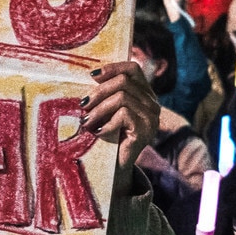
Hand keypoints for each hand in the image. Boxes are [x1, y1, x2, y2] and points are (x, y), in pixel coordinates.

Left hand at [81, 61, 160, 175]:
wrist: (114, 167)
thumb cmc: (108, 135)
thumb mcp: (107, 110)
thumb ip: (107, 93)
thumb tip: (92, 74)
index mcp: (144, 94)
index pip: (134, 69)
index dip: (113, 67)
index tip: (92, 76)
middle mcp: (152, 103)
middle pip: (124, 82)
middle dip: (99, 92)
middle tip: (83, 105)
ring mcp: (151, 117)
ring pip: (122, 98)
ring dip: (99, 110)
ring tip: (86, 122)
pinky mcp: (146, 130)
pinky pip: (124, 115)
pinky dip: (107, 124)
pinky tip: (99, 133)